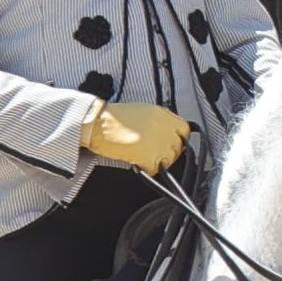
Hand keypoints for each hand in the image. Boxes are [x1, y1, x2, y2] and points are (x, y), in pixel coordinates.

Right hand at [76, 99, 192, 172]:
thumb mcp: (143, 111)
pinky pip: (155, 169)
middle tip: (156, 153)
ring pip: (169, 159)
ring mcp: (158, 143)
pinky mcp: (149, 156)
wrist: (97, 123)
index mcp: (163, 115)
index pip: (184, 130)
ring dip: (159, 161)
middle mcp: (164, 128)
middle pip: (178, 147)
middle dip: (169, 152)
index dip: (179, 138)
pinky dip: (147, 169)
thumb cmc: (113, 118)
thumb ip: (159, 120)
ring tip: (145, 157)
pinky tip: (137, 162)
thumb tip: (168, 131)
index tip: (173, 143)